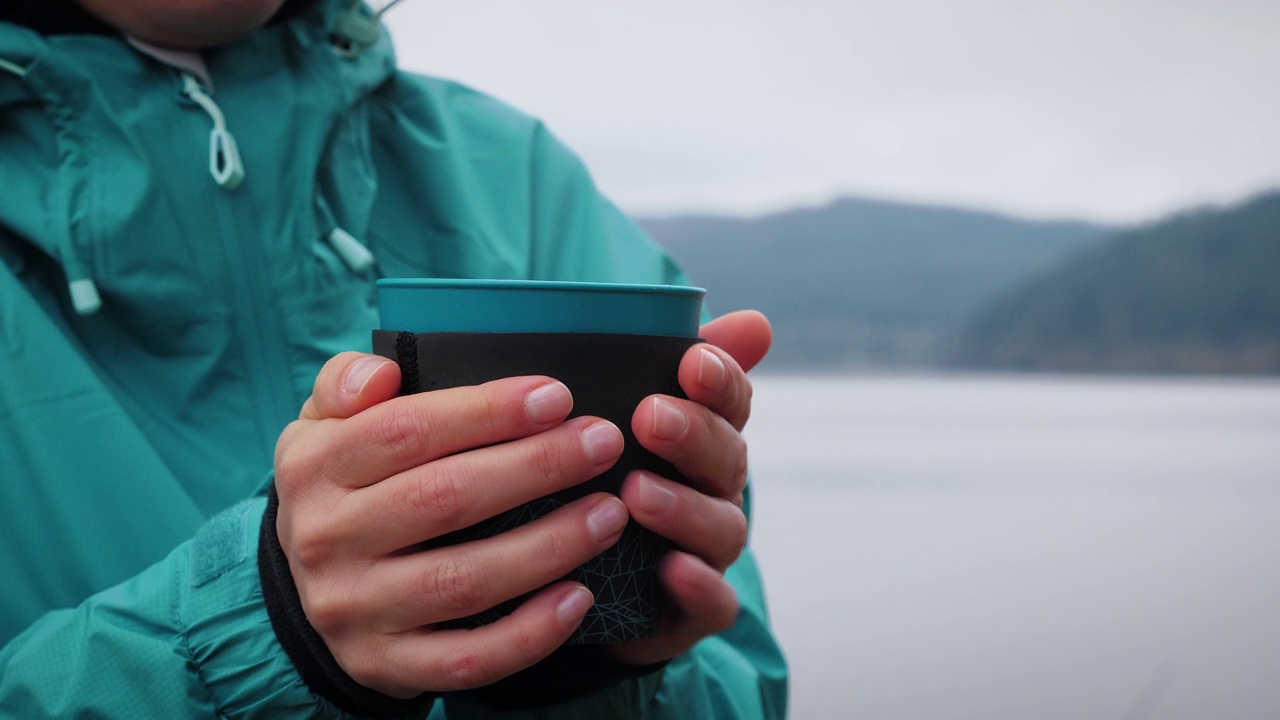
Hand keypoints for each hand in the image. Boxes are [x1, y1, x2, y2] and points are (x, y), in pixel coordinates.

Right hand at [273, 354, 630, 696]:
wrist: (304, 590)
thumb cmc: (343, 485)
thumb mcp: (322, 424)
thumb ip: (346, 382)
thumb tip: (382, 372)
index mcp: (314, 467)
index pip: (405, 431)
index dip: (486, 412)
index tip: (557, 397)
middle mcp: (325, 541)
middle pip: (443, 499)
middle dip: (535, 468)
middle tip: (603, 443)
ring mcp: (355, 611)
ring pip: (463, 581)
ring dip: (548, 546)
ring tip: (610, 513)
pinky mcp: (384, 666)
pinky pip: (468, 658)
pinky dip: (529, 632)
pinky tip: (580, 596)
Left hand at [611, 310, 772, 665]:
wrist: (586, 582)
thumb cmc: (604, 478)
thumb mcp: (613, 413)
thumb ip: (652, 361)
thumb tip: (747, 319)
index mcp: (702, 438)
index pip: (729, 400)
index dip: (720, 379)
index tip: (692, 359)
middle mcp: (715, 491)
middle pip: (726, 457)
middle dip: (693, 435)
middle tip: (650, 416)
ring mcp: (708, 551)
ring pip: (721, 527)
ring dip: (683, 509)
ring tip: (637, 495)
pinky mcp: (692, 610)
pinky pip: (712, 602)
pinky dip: (697, 586)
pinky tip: (671, 570)